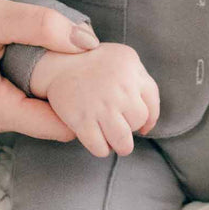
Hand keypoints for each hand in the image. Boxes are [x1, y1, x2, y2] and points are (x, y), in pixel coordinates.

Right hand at [0, 0, 99, 138]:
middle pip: (55, 121)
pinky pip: (29, 100)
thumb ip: (40, 26)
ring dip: (63, 90)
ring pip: (42, 110)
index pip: (61, 127)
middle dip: (79, 98)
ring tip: (82, 61)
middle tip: (100, 68)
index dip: (87, 107)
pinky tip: (57, 59)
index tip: (103, 80)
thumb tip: (85, 42)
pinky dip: (46, 84)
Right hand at [30, 43, 159, 157]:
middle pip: (138, 120)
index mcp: (130, 66)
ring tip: (116, 144)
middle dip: (131, 127)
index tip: (142, 126)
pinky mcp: (81, 119)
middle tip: (119, 125)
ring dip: (121, 146)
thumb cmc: (95, 64)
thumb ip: (141, 83)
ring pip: (123, 141)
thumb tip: (148, 125)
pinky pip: (100, 147)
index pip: (152, 102)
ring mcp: (100, 104)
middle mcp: (119, 85)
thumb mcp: (124, 60)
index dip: (149, 119)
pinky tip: (98, 142)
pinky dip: (101, 149)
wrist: (56, 64)